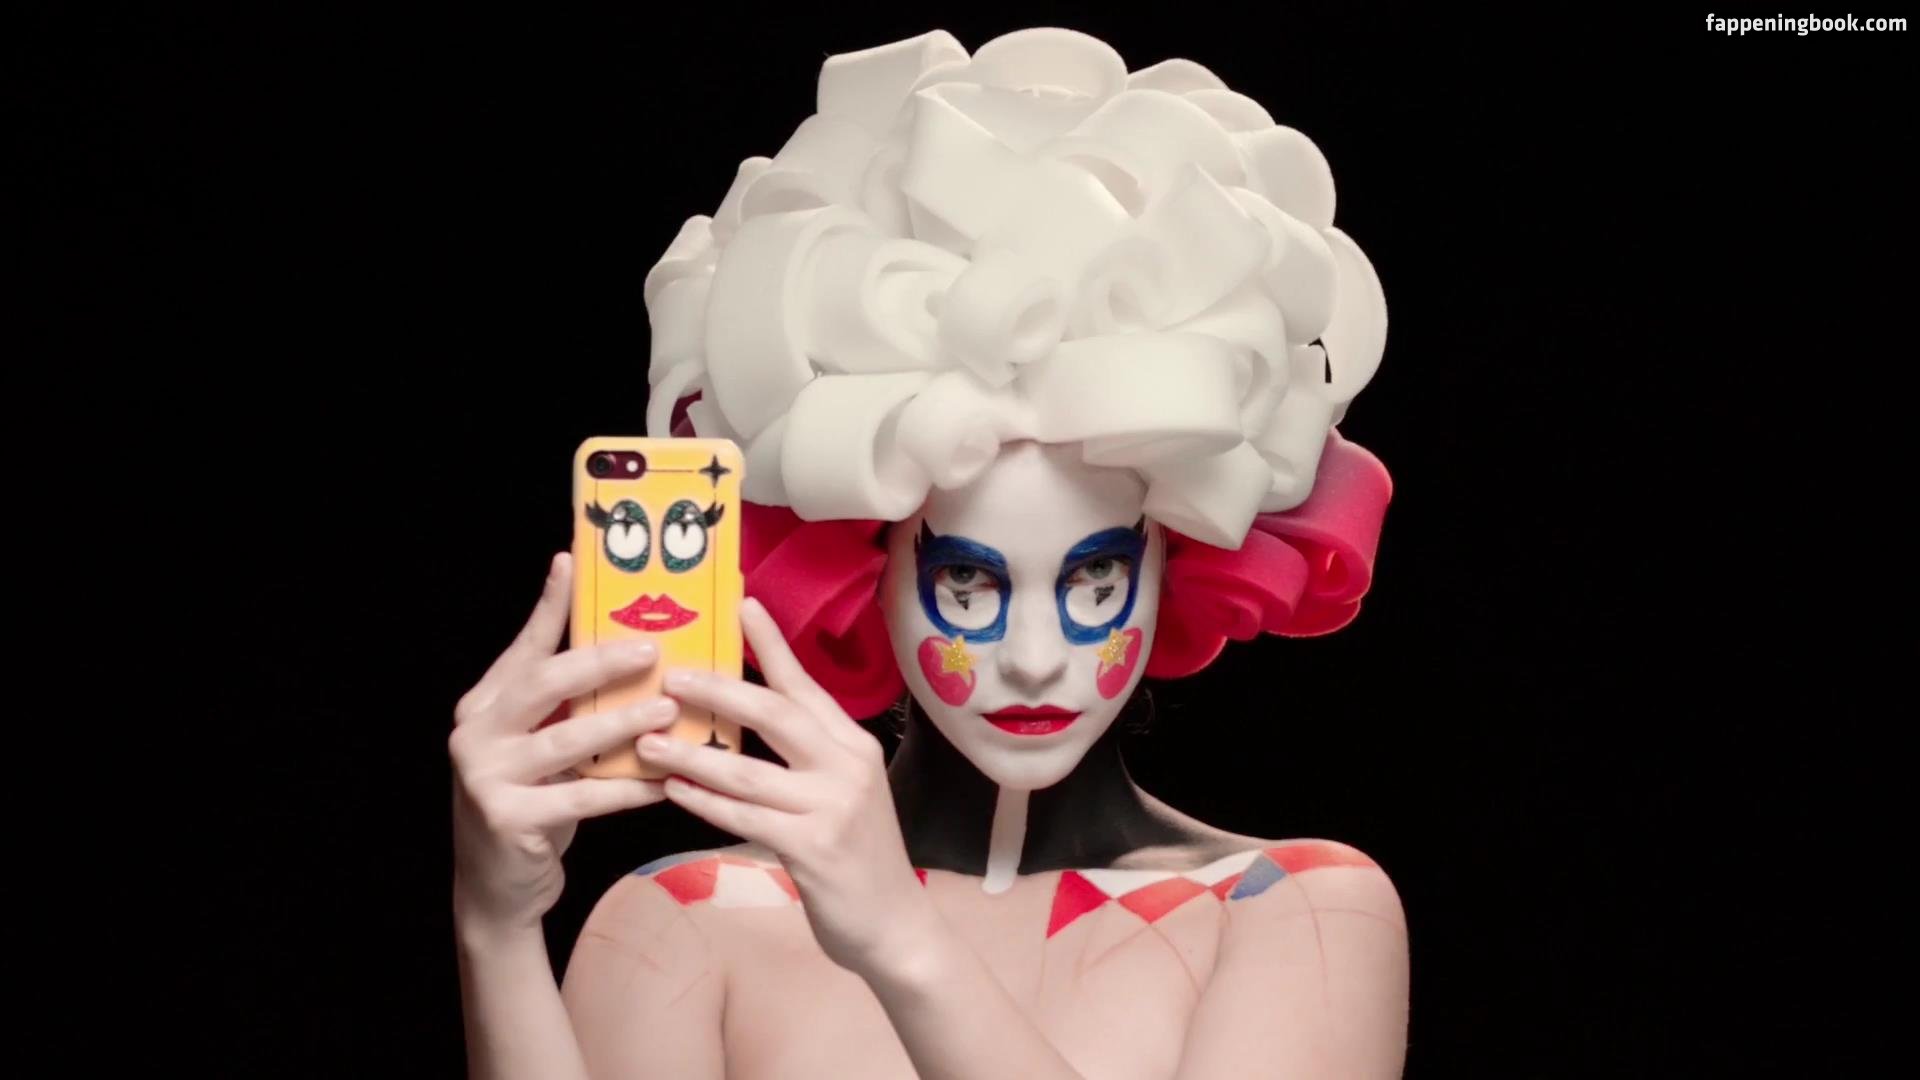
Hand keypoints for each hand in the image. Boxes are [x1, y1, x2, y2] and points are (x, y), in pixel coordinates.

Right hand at [449, 552, 680, 935]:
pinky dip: (628, 788)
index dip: (549, 605)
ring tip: (667, 707)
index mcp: (485, 705)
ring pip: (566, 740)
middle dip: (600, 661)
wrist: (496, 887)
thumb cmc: (532, 804)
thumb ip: (564, 705)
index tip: (572, 563)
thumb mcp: (538, 746)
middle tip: (651, 647)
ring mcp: (486, 776)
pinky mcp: (508, 819)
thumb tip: (623, 653)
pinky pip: (582, 797)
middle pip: (543, 682)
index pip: (524, 647)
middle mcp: (477, 733)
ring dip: (622, 722)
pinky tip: (664, 782)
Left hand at [635, 596, 939, 976]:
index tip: (741, 605)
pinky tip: (673, 789)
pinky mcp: (811, 848)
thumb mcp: (845, 791)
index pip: (805, 685)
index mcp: (853, 744)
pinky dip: (704, 801)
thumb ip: (809, 755)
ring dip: (691, 753)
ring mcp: (831, 806)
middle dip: (718, 689)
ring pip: (747, 769)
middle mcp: (847, 766)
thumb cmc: (858, 855)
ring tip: (647, 740)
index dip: (773, 644)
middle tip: (671, 675)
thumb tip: (750, 716)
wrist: (894, 924)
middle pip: (774, 713)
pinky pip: (743, 817)